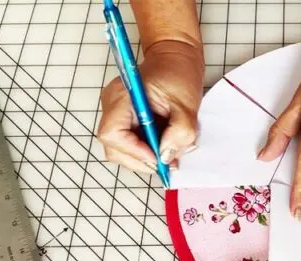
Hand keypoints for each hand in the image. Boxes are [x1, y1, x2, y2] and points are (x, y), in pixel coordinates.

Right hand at [96, 40, 203, 173]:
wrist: (176, 57)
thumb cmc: (179, 72)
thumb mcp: (187, 104)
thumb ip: (179, 132)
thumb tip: (166, 157)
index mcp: (123, 97)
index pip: (112, 134)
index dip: (134, 151)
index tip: (158, 158)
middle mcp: (113, 106)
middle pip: (114, 147)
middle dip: (141, 160)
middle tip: (167, 164)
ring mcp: (117, 113)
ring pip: (122, 150)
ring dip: (146, 158)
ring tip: (169, 155)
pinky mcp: (126, 120)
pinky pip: (131, 143)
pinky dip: (147, 150)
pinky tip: (164, 146)